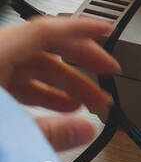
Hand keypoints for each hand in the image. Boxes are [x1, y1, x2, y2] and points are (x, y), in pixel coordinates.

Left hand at [0, 15, 118, 151]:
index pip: (45, 30)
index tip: (107, 30)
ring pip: (28, 65)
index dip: (81, 28)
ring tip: (86, 101)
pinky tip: (58, 108)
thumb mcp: (10, 131)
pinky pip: (14, 78)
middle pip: (42, 47)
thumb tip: (84, 130)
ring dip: (63, 81)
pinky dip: (39, 90)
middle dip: (81, 61)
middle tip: (109, 73)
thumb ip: (49, 132)